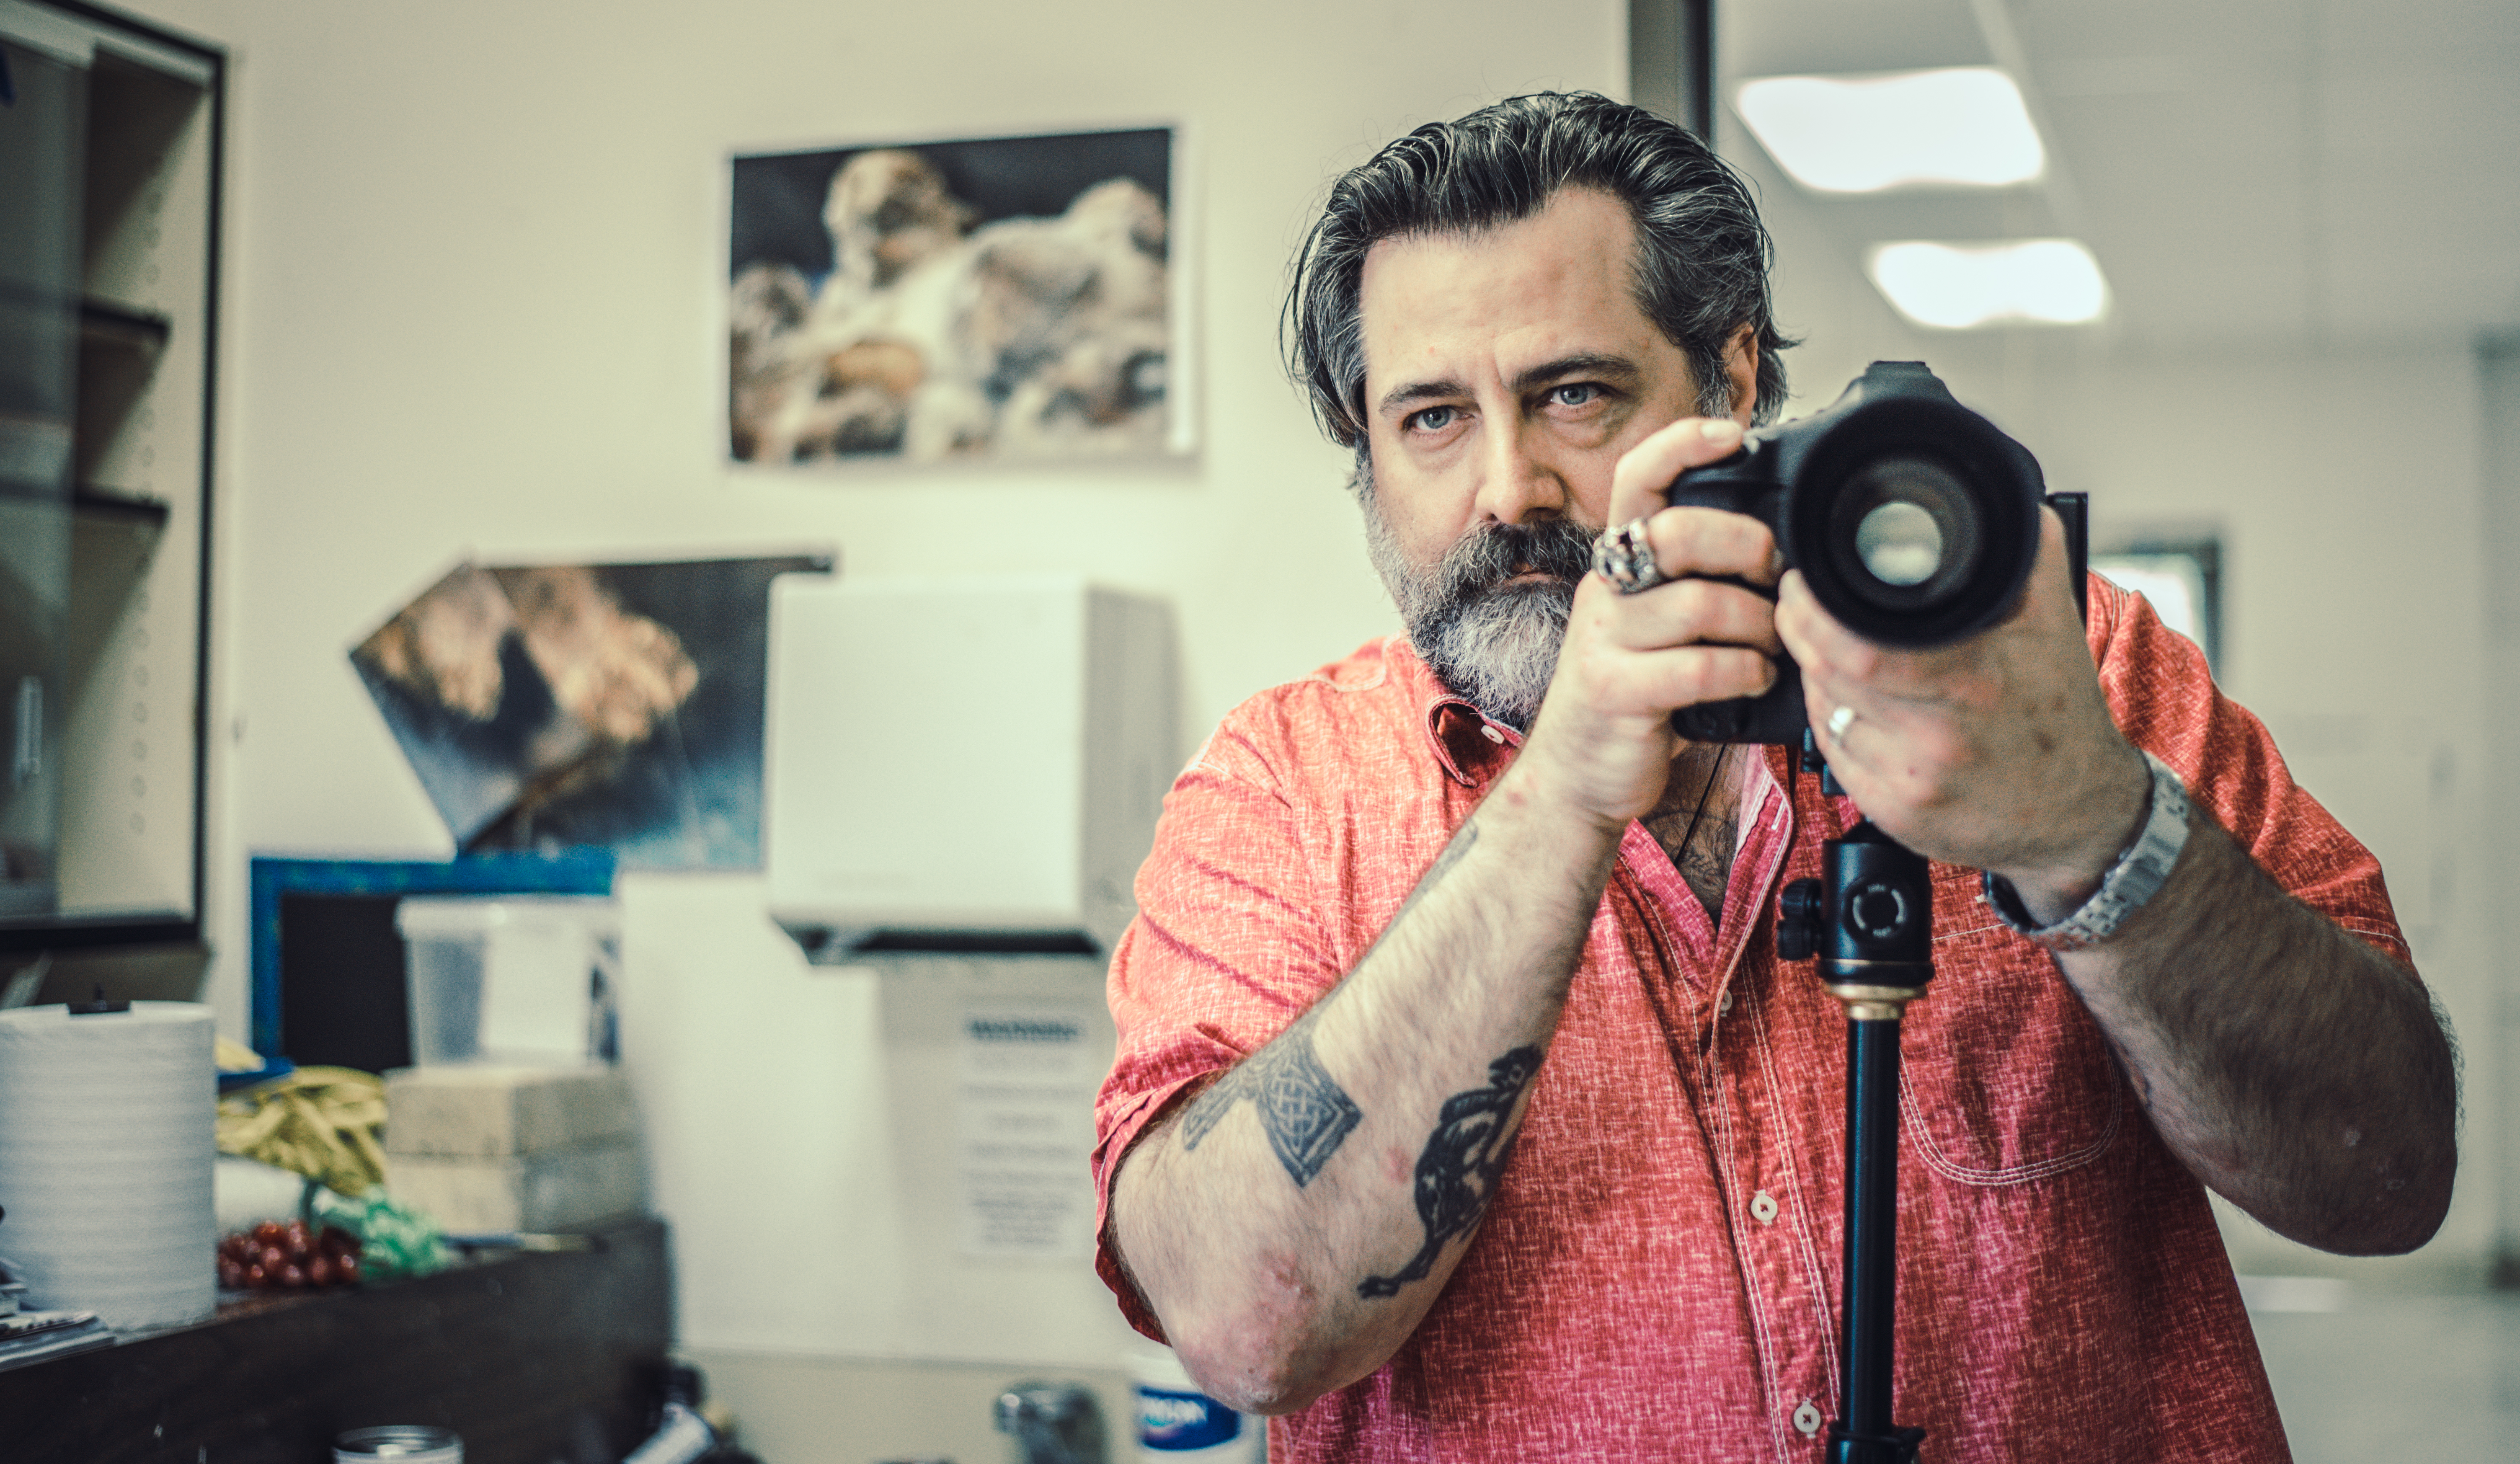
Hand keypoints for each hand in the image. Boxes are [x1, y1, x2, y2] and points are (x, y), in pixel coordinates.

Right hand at [1516, 417, 1781, 829]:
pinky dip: (1743, 672)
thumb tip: (1783, 547)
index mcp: (1621, 563)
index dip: (1682, 444)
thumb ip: (1700, 583)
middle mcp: (1606, 590)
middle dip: (1746, 545)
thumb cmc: (1641, 696)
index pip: (1638, 478)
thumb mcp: (1663, 627)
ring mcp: (1602, 639)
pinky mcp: (1612, 690)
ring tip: (1772, 647)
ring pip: (1698, 602)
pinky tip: (1755, 681)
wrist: (1577, 776)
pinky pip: (1697, 667)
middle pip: (1675, 530)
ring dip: (1758, 625)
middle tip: (1776, 574)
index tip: (1733, 435)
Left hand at [1774, 507, 2149, 916]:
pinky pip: (1834, 754)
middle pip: (1831, 675)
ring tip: (1826, 646)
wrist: (2082, 811)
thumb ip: (2024, 551)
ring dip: (1814, 673)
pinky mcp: (1897, 814)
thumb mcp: (2054, 619)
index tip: (1803, 583)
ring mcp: (1914, 781)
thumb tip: (1993, 494)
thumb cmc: (2059, 710)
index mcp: (1974, 682)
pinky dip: (1832, 718)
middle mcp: (1940, 737)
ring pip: (1827, 711)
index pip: (1856, 646)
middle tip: (1797, 605)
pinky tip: (1848, 700)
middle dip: (1801, 632)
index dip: (1814, 611)